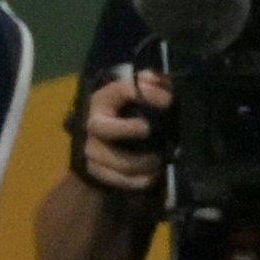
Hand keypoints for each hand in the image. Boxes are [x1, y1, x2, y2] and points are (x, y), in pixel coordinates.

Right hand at [75, 68, 172, 194]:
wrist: (102, 145)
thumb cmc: (127, 114)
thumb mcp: (138, 96)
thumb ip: (151, 83)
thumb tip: (155, 78)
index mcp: (103, 100)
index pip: (120, 90)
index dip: (144, 93)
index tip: (167, 100)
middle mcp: (92, 124)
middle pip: (102, 127)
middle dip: (126, 129)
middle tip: (148, 130)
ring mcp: (91, 150)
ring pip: (116, 161)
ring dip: (142, 162)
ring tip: (160, 159)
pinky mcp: (96, 172)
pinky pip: (120, 181)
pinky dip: (141, 180)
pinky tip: (154, 174)